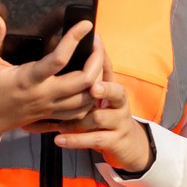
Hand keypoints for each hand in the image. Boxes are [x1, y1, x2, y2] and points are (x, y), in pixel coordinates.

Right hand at [0, 16, 102, 145]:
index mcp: (28, 80)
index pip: (59, 59)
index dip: (75, 39)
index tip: (85, 25)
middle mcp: (43, 95)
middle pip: (84, 82)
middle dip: (97, 60)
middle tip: (96, 43)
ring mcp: (48, 108)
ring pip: (86, 100)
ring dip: (97, 81)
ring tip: (97, 62)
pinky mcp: (48, 116)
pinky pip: (78, 114)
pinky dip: (89, 101)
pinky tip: (91, 87)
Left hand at [51, 45, 152, 171]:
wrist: (128, 142)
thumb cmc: (107, 112)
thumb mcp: (103, 93)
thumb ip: (93, 73)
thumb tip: (83, 45)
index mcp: (114, 87)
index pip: (109, 69)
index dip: (102, 57)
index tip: (94, 44)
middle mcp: (119, 103)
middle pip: (115, 92)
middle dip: (104, 89)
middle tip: (93, 88)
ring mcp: (118, 122)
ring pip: (99, 118)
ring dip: (79, 119)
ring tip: (61, 122)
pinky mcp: (114, 140)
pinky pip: (94, 139)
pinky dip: (75, 140)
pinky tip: (59, 139)